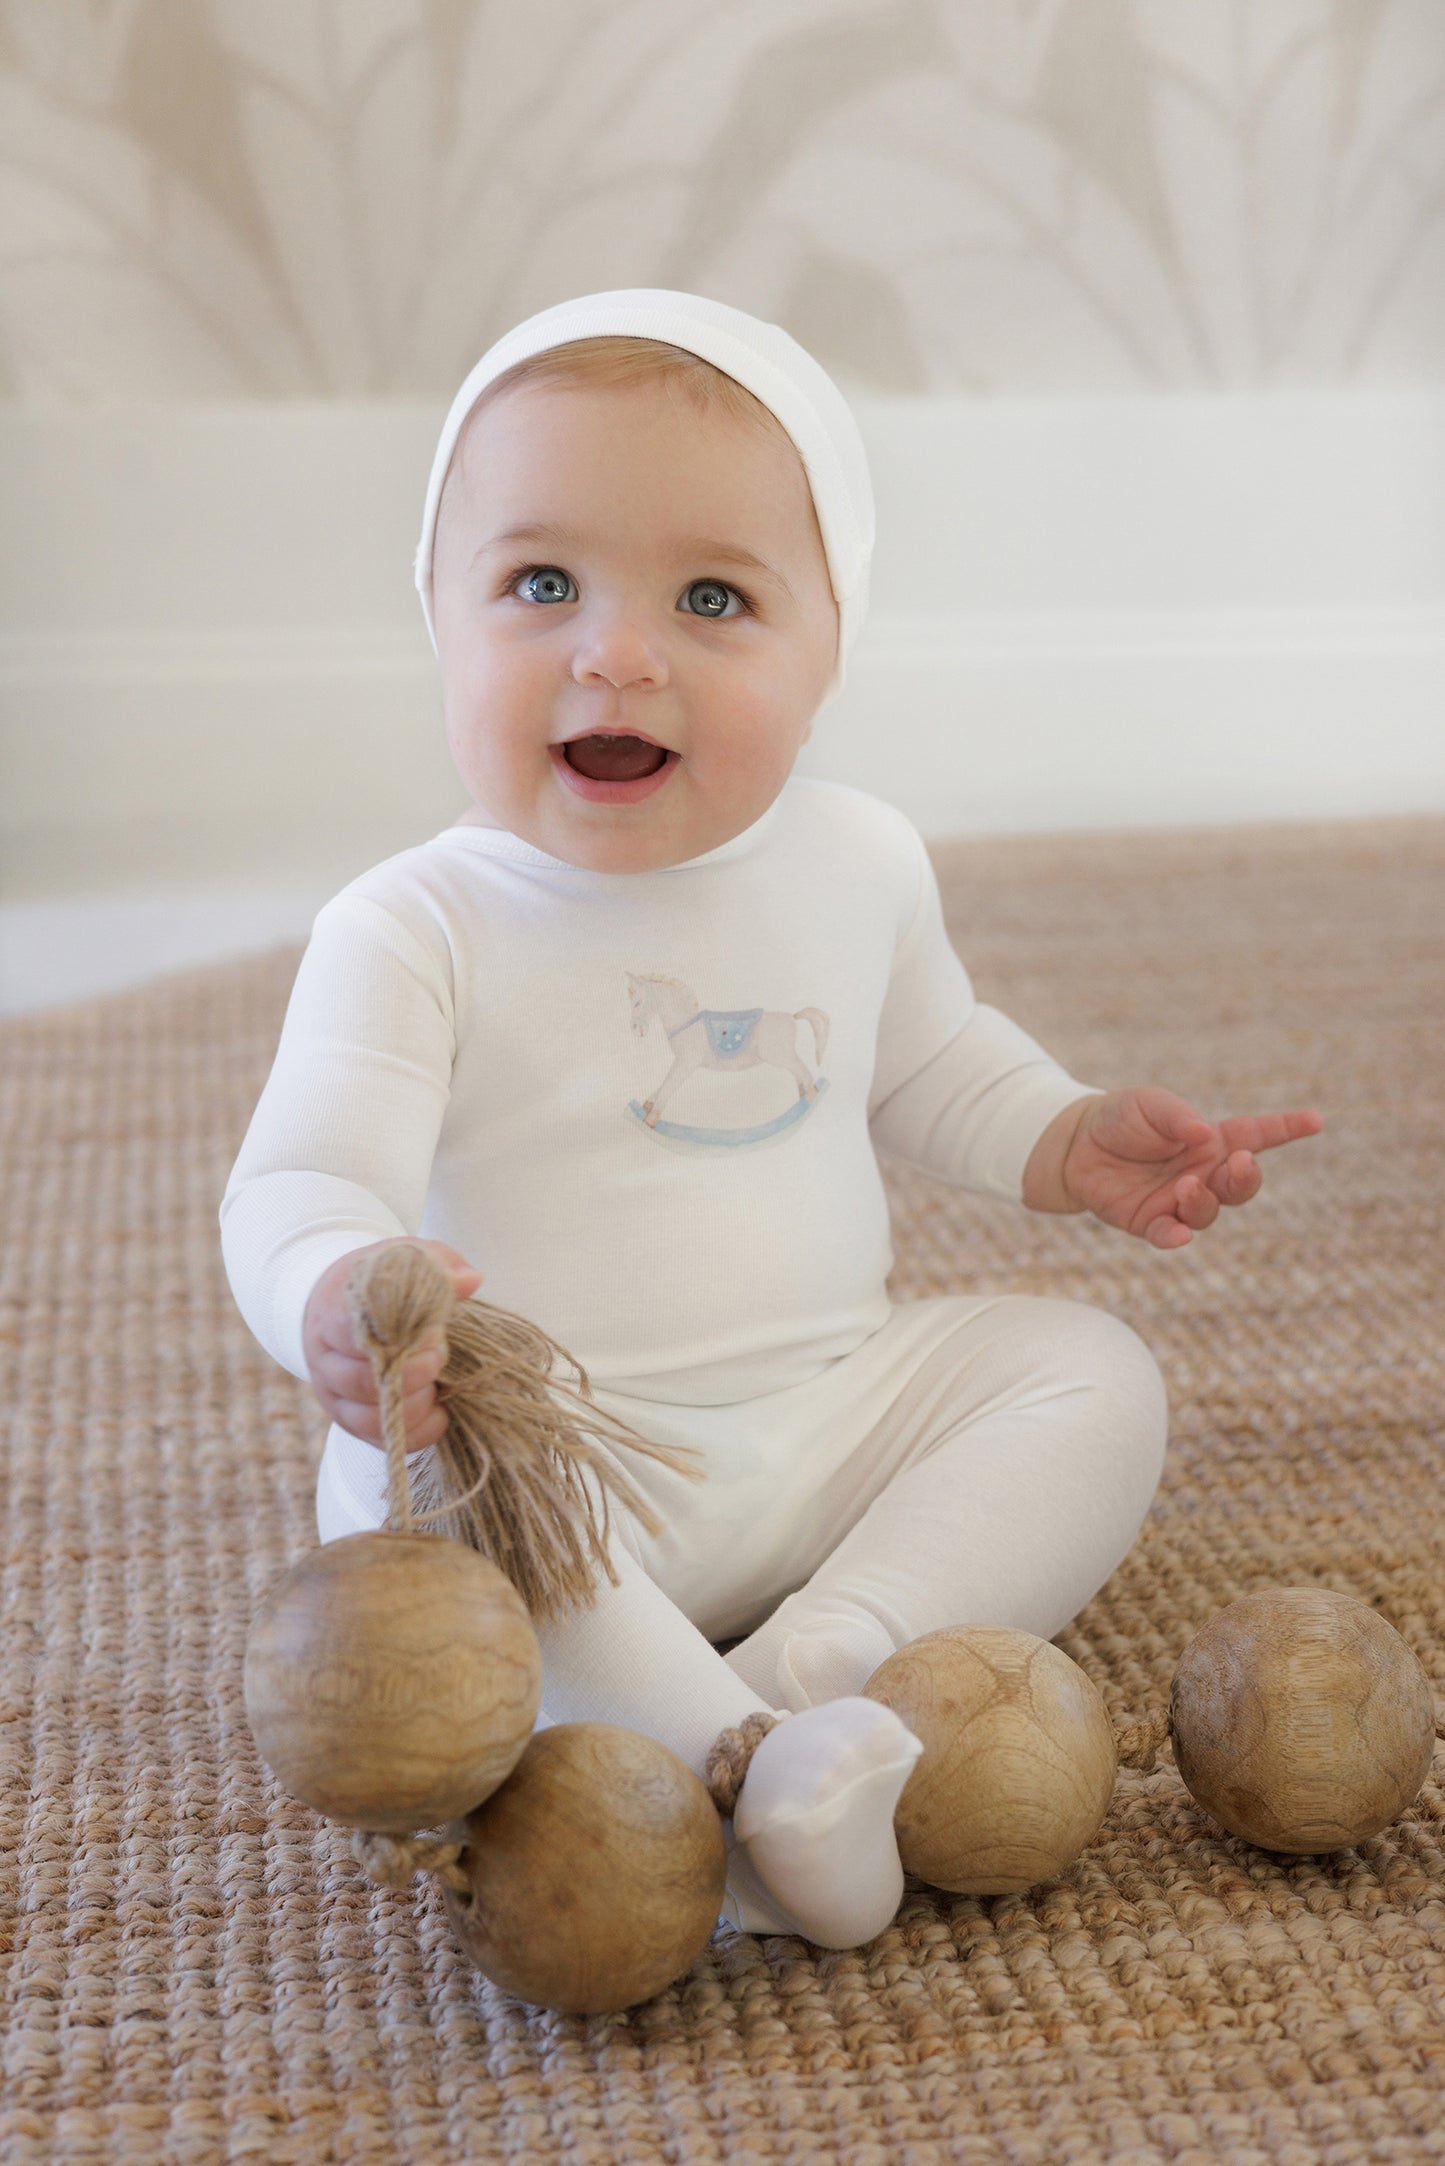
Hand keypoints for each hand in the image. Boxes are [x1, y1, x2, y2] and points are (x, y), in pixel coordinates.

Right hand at [302, 1238, 482, 1450]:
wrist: (342, 1305)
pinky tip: (439, 1407)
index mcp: (332, 1313)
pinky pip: (385, 1440)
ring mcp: (334, 1395)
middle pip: (364, 1382)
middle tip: (439, 1352)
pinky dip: (419, 1429)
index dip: (402, 1335)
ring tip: (437, 1379)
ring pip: (372, 1417)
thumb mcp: (405, 1258)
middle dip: (415, 1371)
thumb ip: (437, 1264)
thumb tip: (470, 1281)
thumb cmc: (380, 1281)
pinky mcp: (351, 1420)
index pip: (355, 1332)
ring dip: (417, 1402)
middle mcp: (325, 1360)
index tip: (431, 1328)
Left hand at [1032, 1088, 1322, 1249]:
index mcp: (1211, 1140)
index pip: (1257, 1135)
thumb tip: (1201, 1133)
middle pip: (1240, 1186)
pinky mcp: (1148, 1222)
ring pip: (1207, 1214)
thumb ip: (1175, 1117)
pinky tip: (1177, 1236)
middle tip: (1236, 1163)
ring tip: (1184, 1186)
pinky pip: (1168, 1236)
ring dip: (1202, 1202)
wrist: (1074, 1144)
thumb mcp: (1148, 1105)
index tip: (1316, 1120)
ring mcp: (1177, 1200)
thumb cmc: (1122, 1118)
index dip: (1287, 1128)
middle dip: (1246, 1178)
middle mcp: (1202, 1173)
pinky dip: (1175, 1238)